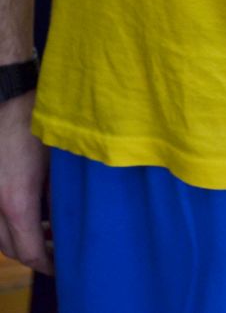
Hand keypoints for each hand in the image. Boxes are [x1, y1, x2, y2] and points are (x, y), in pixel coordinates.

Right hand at [0, 92, 51, 274]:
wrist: (8, 96)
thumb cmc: (39, 126)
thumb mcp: (60, 165)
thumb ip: (65, 196)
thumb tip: (77, 220)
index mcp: (17, 201)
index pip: (30, 252)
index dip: (50, 265)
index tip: (68, 267)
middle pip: (12, 249)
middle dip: (37, 256)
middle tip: (62, 252)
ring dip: (22, 239)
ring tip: (50, 232)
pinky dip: (10, 224)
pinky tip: (33, 213)